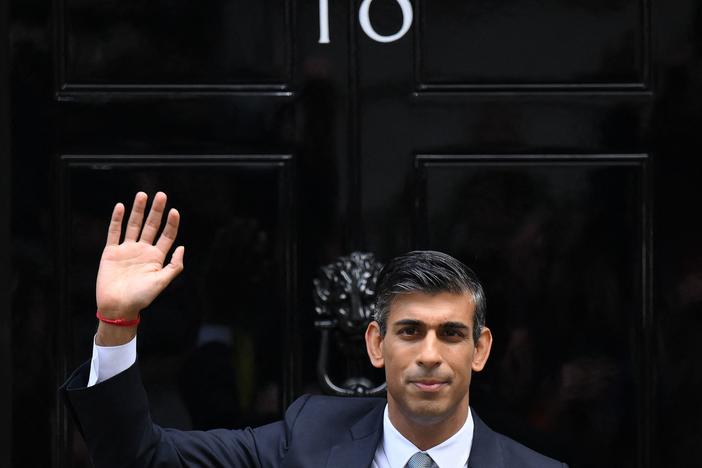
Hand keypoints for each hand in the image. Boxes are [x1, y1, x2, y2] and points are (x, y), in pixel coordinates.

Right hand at [95, 192, 184, 319]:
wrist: (117, 307)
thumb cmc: (141, 298)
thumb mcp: (162, 282)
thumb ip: (174, 266)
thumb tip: (182, 247)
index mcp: (156, 258)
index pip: (167, 236)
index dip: (171, 223)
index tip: (174, 211)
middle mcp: (143, 251)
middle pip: (151, 226)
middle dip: (156, 211)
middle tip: (161, 195)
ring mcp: (127, 250)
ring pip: (133, 225)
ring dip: (138, 210)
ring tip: (142, 195)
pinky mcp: (111, 252)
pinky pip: (114, 232)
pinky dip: (117, 219)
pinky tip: (120, 207)